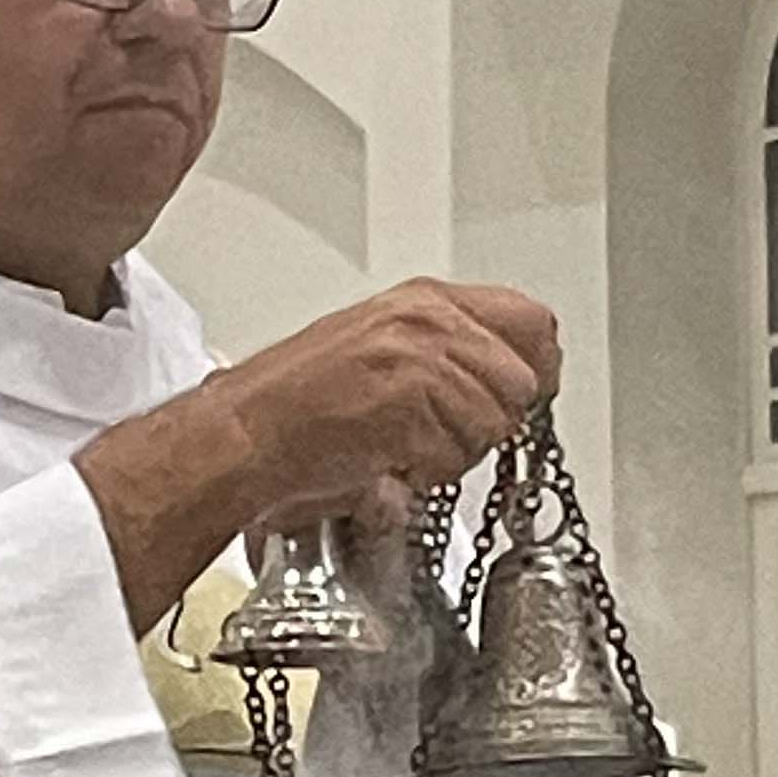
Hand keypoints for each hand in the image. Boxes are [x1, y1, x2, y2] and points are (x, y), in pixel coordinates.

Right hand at [78, 282, 560, 632]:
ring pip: (493, 425)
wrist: (242, 436)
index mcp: (422, 302)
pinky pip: (457, 458)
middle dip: (492, 421)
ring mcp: (421, 362)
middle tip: (441, 436)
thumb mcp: (377, 348)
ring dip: (456, 452)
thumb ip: (444, 353)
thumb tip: (502, 381)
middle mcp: (427, 322)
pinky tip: (386, 462)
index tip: (523, 395)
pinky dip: (427, 474)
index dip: (534, 368)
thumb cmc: (293, 404)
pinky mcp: (411, 408)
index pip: (530, 322)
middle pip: (521, 381)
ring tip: (402, 448)